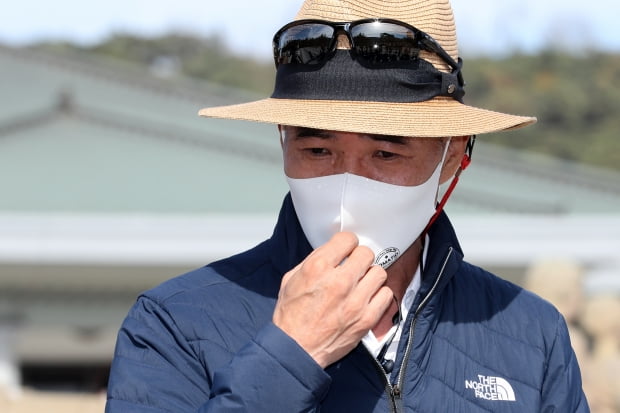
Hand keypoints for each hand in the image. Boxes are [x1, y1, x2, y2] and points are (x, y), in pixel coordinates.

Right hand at [273, 232, 392, 367]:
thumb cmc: (291, 316)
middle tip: (353, 267)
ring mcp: (355, 301)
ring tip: (361, 284)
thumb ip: (312, 261)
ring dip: (370, 276)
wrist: (296, 349)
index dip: (347, 243)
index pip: (348, 239)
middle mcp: (339, 282)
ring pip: (379, 272)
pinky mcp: (366, 318)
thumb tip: (332, 252)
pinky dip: (378, 295)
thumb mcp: (290, 279)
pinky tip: (367, 298)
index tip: (346, 250)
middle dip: (359, 258)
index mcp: (317, 268)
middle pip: (366, 253)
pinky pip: (386, 295)